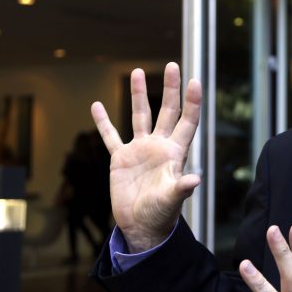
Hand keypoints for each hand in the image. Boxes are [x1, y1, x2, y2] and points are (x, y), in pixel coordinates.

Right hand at [90, 62, 201, 252]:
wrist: (141, 227)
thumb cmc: (161, 214)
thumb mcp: (172, 200)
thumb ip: (181, 188)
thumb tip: (195, 179)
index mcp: (175, 153)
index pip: (187, 122)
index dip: (192, 102)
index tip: (195, 80)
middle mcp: (159, 146)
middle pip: (167, 111)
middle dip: (170, 89)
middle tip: (173, 65)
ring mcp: (140, 150)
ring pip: (140, 116)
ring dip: (139, 95)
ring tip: (137, 71)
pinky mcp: (121, 159)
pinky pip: (111, 136)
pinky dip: (103, 122)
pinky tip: (96, 105)